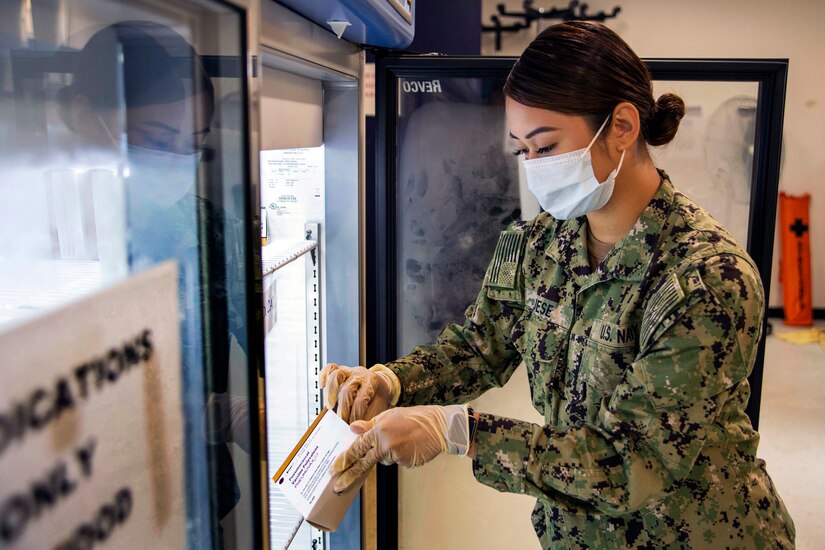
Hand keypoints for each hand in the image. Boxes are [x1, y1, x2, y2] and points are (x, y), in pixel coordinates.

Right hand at [320, 363, 398, 421]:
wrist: (382, 384)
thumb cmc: (378, 399)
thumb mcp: (380, 408)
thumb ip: (369, 418)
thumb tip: (357, 432)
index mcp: (372, 383)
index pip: (361, 399)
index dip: (355, 414)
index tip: (352, 426)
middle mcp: (360, 375)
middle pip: (347, 389)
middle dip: (343, 408)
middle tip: (341, 421)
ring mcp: (350, 371)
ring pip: (337, 375)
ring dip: (331, 392)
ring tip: (329, 407)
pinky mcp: (341, 369)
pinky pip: (330, 368)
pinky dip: (323, 376)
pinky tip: (322, 387)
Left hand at [330, 404, 468, 492]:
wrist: (439, 427)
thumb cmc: (415, 418)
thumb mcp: (390, 415)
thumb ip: (370, 424)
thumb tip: (353, 429)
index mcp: (379, 430)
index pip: (357, 448)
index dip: (345, 459)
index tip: (334, 468)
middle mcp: (386, 444)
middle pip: (363, 463)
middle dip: (349, 475)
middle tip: (337, 486)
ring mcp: (396, 455)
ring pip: (383, 459)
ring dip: (386, 453)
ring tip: (401, 439)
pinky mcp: (406, 463)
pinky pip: (396, 461)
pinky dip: (399, 455)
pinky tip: (409, 445)